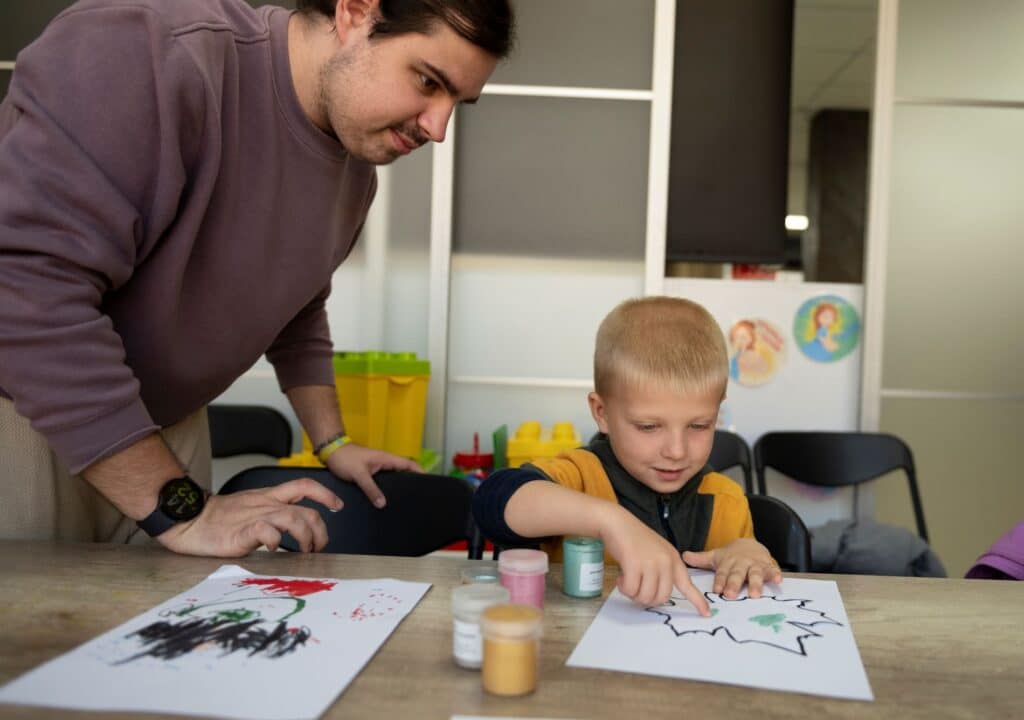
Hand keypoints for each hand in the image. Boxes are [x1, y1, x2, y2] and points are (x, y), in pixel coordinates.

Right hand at [157, 478, 343, 556]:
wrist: (188, 520)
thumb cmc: (219, 518)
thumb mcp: (251, 508)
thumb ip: (272, 514)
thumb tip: (295, 530)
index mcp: (268, 496)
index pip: (303, 486)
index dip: (325, 494)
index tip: (338, 506)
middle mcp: (265, 504)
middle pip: (306, 510)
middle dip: (321, 530)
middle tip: (319, 546)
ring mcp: (254, 516)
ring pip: (293, 518)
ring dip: (306, 537)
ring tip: (304, 551)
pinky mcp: (241, 532)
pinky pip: (266, 532)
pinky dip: (276, 541)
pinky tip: (274, 549)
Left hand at [324, 442, 421, 508]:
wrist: (331, 452)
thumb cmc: (346, 459)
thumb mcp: (359, 474)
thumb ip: (371, 489)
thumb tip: (382, 504)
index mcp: (386, 459)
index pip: (409, 463)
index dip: (420, 471)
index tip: (429, 482)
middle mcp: (384, 463)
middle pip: (403, 472)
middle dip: (411, 482)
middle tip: (417, 496)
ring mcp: (377, 468)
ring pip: (392, 478)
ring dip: (397, 486)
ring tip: (403, 501)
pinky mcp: (370, 473)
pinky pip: (382, 482)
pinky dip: (385, 489)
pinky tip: (384, 500)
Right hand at [599, 507, 709, 615]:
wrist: (617, 523)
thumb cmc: (633, 539)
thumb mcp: (656, 552)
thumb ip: (662, 571)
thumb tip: (658, 597)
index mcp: (673, 559)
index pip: (688, 584)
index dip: (697, 601)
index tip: (706, 614)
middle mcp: (665, 561)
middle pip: (662, 598)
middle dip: (647, 599)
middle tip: (636, 589)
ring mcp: (651, 563)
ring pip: (646, 597)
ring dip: (633, 594)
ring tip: (627, 581)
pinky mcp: (634, 564)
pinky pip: (631, 590)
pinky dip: (624, 588)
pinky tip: (621, 577)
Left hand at [683, 538, 782, 598]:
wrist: (750, 544)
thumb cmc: (731, 557)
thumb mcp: (716, 557)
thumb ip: (700, 559)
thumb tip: (683, 556)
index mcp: (727, 563)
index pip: (722, 573)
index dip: (720, 581)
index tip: (717, 590)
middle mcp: (741, 564)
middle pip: (737, 575)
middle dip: (734, 584)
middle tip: (731, 595)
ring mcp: (754, 565)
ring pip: (755, 574)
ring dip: (755, 583)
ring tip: (755, 594)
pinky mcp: (767, 566)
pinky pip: (772, 570)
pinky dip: (775, 575)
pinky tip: (778, 580)